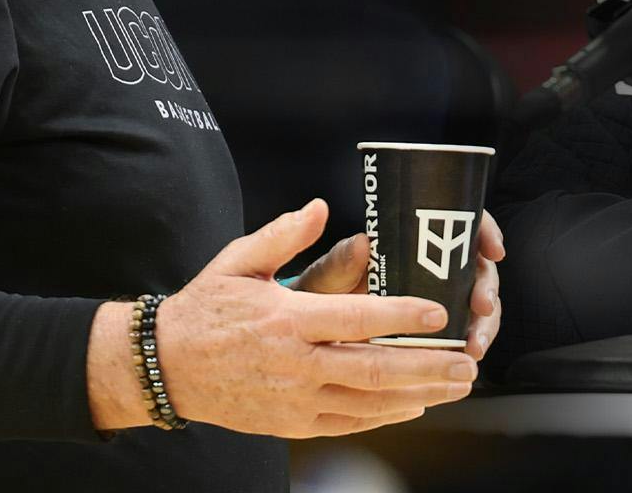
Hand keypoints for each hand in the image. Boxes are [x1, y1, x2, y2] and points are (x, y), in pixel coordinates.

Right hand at [93, 200, 477, 437]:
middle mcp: (296, 364)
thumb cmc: (207, 307)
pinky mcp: (292, 423)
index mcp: (287, 319)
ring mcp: (295, 400)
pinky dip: (385, 417)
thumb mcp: (238, 260)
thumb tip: (319, 207)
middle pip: (374, 369)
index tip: (439, 313)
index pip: (356, 319)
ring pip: (369, 402)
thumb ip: (283, 234)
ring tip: (454, 385)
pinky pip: (348, 423)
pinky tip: (413, 406)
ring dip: (418, 395)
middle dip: (427, 367)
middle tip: (465, 362)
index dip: (402, 316)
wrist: (166, 366)